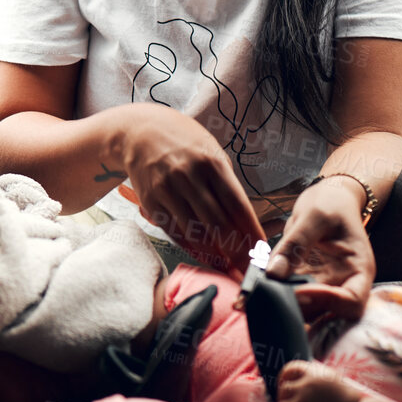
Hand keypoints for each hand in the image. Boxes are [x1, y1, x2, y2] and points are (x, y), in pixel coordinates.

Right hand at [110, 104, 263, 272]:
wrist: (140, 133)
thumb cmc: (184, 143)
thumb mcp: (211, 152)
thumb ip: (226, 183)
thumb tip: (244, 220)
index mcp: (211, 163)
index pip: (237, 205)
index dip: (251, 232)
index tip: (261, 251)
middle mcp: (189, 177)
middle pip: (218, 223)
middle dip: (235, 251)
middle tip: (247, 268)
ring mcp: (168, 190)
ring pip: (195, 232)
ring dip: (214, 255)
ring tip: (228, 267)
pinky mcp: (151, 202)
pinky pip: (175, 232)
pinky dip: (192, 248)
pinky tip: (205, 257)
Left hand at [266, 177, 374, 320]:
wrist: (329, 200)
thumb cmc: (331, 204)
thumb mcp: (315, 216)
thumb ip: (296, 243)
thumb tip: (274, 273)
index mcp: (358, 269)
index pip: (352, 301)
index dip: (328, 302)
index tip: (300, 290)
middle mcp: (343, 284)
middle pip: (325, 312)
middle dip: (298, 306)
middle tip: (269, 294)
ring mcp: (323, 288)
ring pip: (304, 309)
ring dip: (282, 304)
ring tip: (258, 292)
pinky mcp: (303, 285)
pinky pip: (289, 296)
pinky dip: (273, 294)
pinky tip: (255, 289)